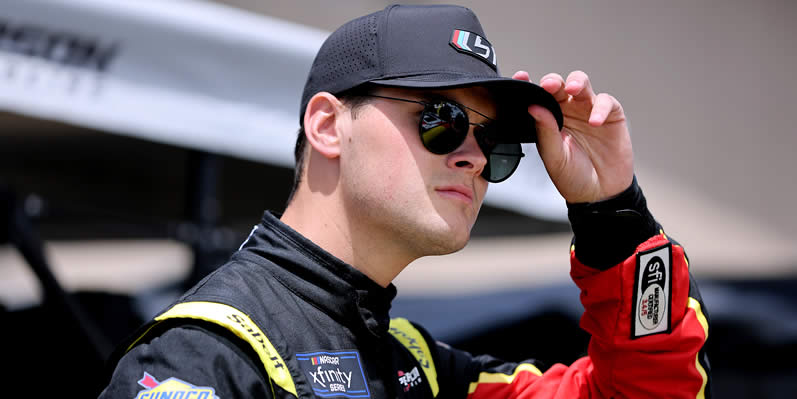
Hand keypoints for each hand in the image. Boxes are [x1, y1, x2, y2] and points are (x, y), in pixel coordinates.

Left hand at [513, 70, 633, 202]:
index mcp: (548, 119)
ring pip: (581, 84)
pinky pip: (605, 102)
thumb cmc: (572, 176)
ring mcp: (588, 110)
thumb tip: (533, 107)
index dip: (528, 84)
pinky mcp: (611, 114)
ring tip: (573, 89)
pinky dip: (600, 108)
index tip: (520, 77)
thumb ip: (545, 132)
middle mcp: (567, 110)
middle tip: (549, 85)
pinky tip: (595, 122)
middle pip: (559, 85)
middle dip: (553, 81)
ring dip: (577, 82)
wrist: (600, 193)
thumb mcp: (554, 157)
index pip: (536, 97)